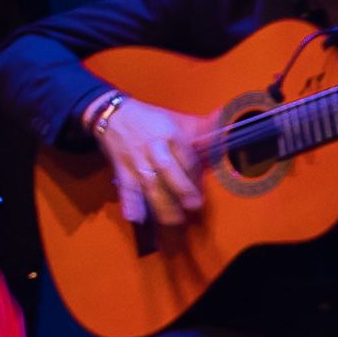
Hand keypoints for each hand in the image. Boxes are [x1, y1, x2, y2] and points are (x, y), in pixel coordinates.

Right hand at [95, 95, 211, 225]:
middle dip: (181, 188)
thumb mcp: (175, 119)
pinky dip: (129, 203)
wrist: (112, 115)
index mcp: (169, 134)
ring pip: (149, 183)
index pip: (186, 157)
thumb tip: (225, 116)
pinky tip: (135, 218)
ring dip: (161, 203)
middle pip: (167, 169)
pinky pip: (125, 188)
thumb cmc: (148, 120)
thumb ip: (201, 125)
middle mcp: (153, 148)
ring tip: (173, 221)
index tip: (202, 192)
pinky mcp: (122, 170)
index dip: (196, 176)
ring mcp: (136, 160)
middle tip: (193, 206)